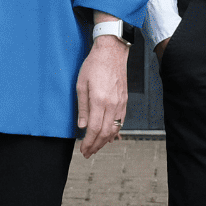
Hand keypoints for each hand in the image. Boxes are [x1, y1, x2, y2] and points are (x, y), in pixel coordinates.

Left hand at [75, 35, 127, 158]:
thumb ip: (82, 107)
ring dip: (105, 141)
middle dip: (96, 145)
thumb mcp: (81, 85)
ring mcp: (121, 103)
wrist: (112, 51)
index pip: (95, 129)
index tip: (83, 149)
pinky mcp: (124, 100)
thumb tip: (82, 126)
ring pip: (115, 129)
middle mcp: (112, 104)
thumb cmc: (94, 64)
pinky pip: (121, 121)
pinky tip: (109, 137)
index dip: (88, 142)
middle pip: (106, 132)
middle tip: (88, 153)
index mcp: (100, 100)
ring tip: (96, 147)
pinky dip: (115, 131)